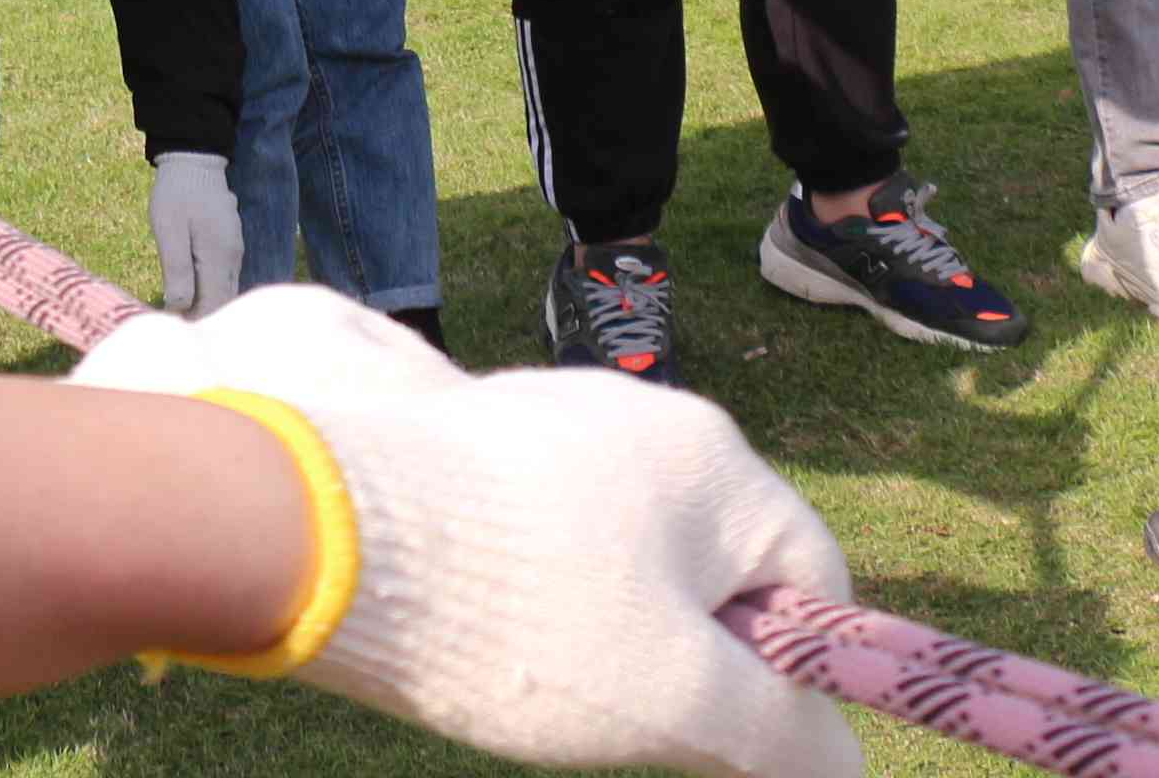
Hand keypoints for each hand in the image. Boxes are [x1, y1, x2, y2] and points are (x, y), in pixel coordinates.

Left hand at [79, 284, 860, 776]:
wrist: (317, 531)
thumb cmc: (525, 617)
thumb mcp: (678, 701)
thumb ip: (776, 734)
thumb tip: (841, 764)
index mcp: (713, 459)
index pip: (807, 573)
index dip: (792, 670)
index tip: (734, 730)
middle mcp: (635, 416)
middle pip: (707, 562)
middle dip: (682, 649)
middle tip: (621, 709)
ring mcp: (539, 417)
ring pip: (616, 548)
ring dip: (599, 623)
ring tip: (536, 673)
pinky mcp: (461, 439)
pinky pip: (536, 530)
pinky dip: (527, 590)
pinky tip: (479, 632)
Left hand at [149, 147, 247, 311]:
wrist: (194, 159)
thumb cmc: (177, 194)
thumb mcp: (169, 230)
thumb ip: (176, 270)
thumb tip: (179, 308)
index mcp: (219, 258)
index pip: (213, 305)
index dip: (194, 322)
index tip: (173, 329)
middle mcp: (233, 258)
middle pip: (223, 302)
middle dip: (201, 316)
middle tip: (175, 325)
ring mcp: (234, 250)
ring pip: (225, 291)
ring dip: (206, 304)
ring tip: (181, 312)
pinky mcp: (230, 244)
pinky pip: (224, 277)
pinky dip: (211, 290)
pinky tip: (193, 290)